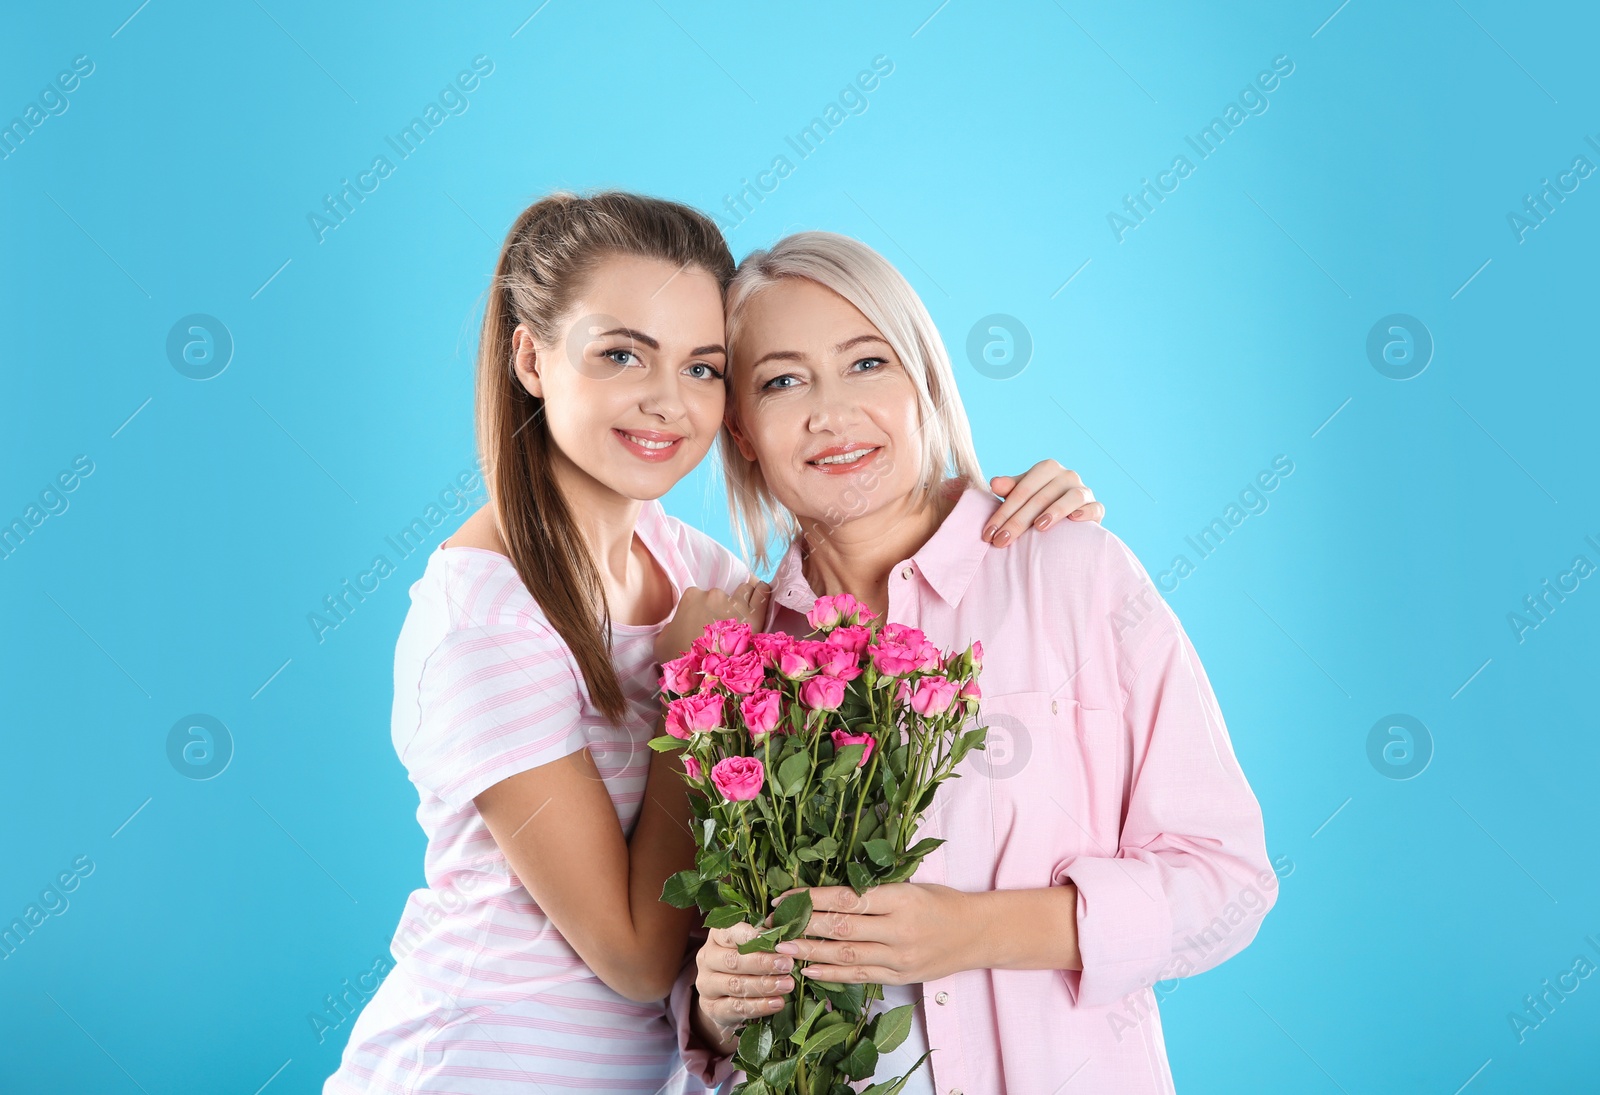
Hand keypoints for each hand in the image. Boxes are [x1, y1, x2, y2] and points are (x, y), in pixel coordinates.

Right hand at [654, 580, 770, 665]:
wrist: (703, 674)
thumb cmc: (679, 659)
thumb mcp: (662, 641)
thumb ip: (671, 627)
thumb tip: (677, 627)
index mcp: (691, 597)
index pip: (701, 596)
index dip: (704, 609)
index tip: (707, 623)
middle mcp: (714, 594)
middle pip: (724, 594)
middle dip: (725, 607)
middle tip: (725, 626)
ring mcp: (735, 602)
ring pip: (745, 591)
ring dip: (745, 600)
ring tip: (746, 615)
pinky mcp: (755, 613)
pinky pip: (763, 592)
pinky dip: (763, 594)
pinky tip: (762, 599)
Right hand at [692, 921, 795, 1050]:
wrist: (726, 1001)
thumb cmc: (746, 965)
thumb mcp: (752, 947)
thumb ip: (765, 937)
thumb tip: (784, 926)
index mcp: (717, 936)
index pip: (731, 932)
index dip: (753, 936)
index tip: (776, 940)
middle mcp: (707, 958)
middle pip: (733, 960)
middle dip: (763, 962)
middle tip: (787, 964)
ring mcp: (707, 984)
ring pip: (735, 985)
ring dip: (764, 985)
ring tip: (787, 984)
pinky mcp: (711, 1008)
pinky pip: (736, 1007)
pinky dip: (759, 1006)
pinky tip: (777, 1003)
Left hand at [767, 883, 982, 984]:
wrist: (977, 934)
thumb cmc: (941, 902)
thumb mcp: (910, 885)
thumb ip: (873, 891)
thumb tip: (826, 894)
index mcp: (900, 899)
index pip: (847, 898)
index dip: (812, 899)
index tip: (784, 898)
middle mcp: (898, 930)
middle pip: (841, 928)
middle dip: (802, 925)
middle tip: (772, 924)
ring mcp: (899, 958)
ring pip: (846, 956)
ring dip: (810, 952)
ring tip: (782, 948)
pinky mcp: (900, 977)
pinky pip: (860, 977)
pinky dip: (832, 974)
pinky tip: (809, 970)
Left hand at [984, 460, 1102, 545]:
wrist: (1068, 514)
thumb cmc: (1038, 503)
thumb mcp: (1021, 495)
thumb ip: (1009, 488)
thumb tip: (994, 483)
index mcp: (1047, 468)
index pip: (1021, 490)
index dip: (1003, 512)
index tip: (988, 533)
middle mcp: (1067, 475)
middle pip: (1040, 497)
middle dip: (1018, 521)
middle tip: (1001, 541)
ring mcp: (1084, 490)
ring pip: (1070, 498)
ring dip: (1054, 511)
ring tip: (1038, 526)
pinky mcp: (1096, 506)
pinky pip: (1094, 507)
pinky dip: (1085, 512)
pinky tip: (1074, 519)